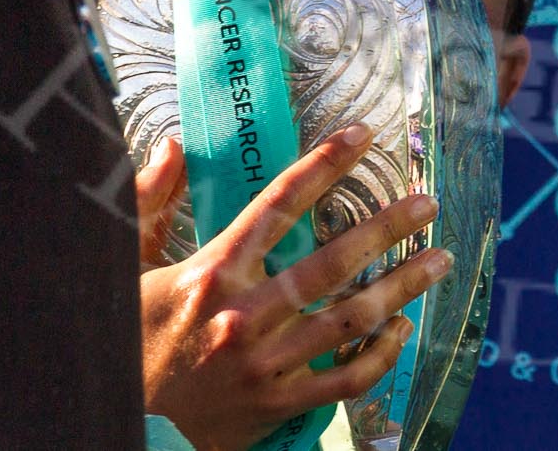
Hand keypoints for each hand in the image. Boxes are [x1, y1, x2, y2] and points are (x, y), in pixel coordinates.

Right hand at [141, 123, 451, 450]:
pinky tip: (402, 330)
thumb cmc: (129, 337)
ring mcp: (266, 364)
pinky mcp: (277, 406)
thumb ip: (151, 202)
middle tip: (428, 203)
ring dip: (402, 287)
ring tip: (438, 260)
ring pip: (350, 319)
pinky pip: (345, 380)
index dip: (325, 164)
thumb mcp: (129, 264)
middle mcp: (246, 315)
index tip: (364, 135)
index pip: (279, 203)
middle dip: (387, 228)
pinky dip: (380, 355)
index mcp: (213, 272)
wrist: (118, 421)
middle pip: (332, 261)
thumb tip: (173, 144)